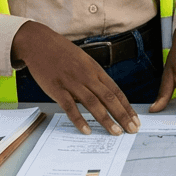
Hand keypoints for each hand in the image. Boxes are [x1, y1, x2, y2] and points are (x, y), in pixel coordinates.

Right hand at [13, 21, 138, 136]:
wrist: (39, 42)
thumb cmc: (62, 52)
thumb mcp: (84, 61)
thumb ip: (94, 78)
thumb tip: (104, 96)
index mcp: (95, 70)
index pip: (116, 91)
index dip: (127, 106)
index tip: (135, 119)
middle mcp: (87, 76)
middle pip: (109, 98)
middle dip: (122, 115)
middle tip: (132, 130)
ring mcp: (71, 82)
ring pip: (93, 103)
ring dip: (106, 119)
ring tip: (116, 132)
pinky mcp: (56, 88)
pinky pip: (69, 106)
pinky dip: (79, 119)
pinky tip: (87, 130)